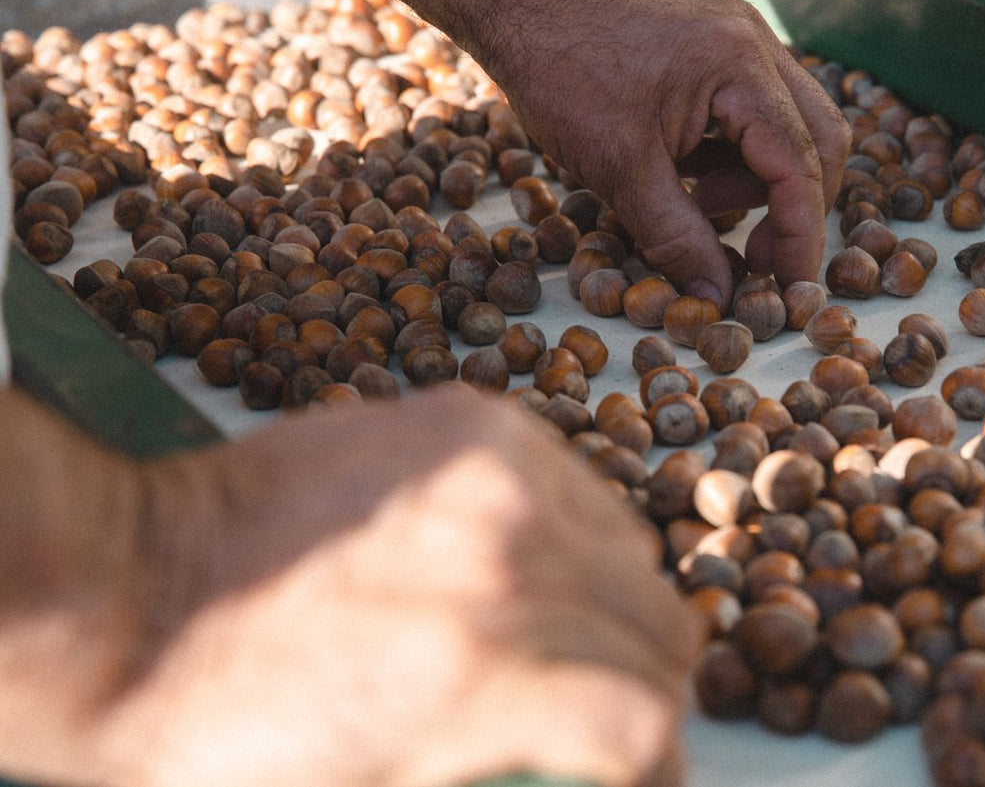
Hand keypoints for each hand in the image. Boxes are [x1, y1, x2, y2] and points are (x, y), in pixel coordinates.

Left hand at [2, 386, 699, 786]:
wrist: (134, 591)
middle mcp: (510, 563)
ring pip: (632, 546)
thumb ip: (502, 776)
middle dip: (641, 678)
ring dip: (612, 600)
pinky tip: (514, 557)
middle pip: (662, 625)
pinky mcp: (474, 422)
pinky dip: (568, 529)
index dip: (658, 762)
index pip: (648, 718)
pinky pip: (576, 483)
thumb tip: (579, 775)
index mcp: (483, 677)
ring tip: (551, 628)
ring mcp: (497, 477)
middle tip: (596, 703)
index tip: (637, 770)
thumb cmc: (228, 724)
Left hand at [480, 0, 849, 306]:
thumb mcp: (618, 171)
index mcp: (739, 65)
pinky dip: (738, 152)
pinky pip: (756, 106)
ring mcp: (739, 37)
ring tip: (699, 204)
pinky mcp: (717, 43)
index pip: (800, 164)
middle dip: (796, 207)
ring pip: (791, 123)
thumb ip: (677, 238)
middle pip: (820, 138)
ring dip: (762, 179)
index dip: (801, 236)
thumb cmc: (559, 71)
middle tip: (758, 257)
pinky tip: (690, 175)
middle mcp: (755, 42)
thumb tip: (721, 297)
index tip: (792, 291)